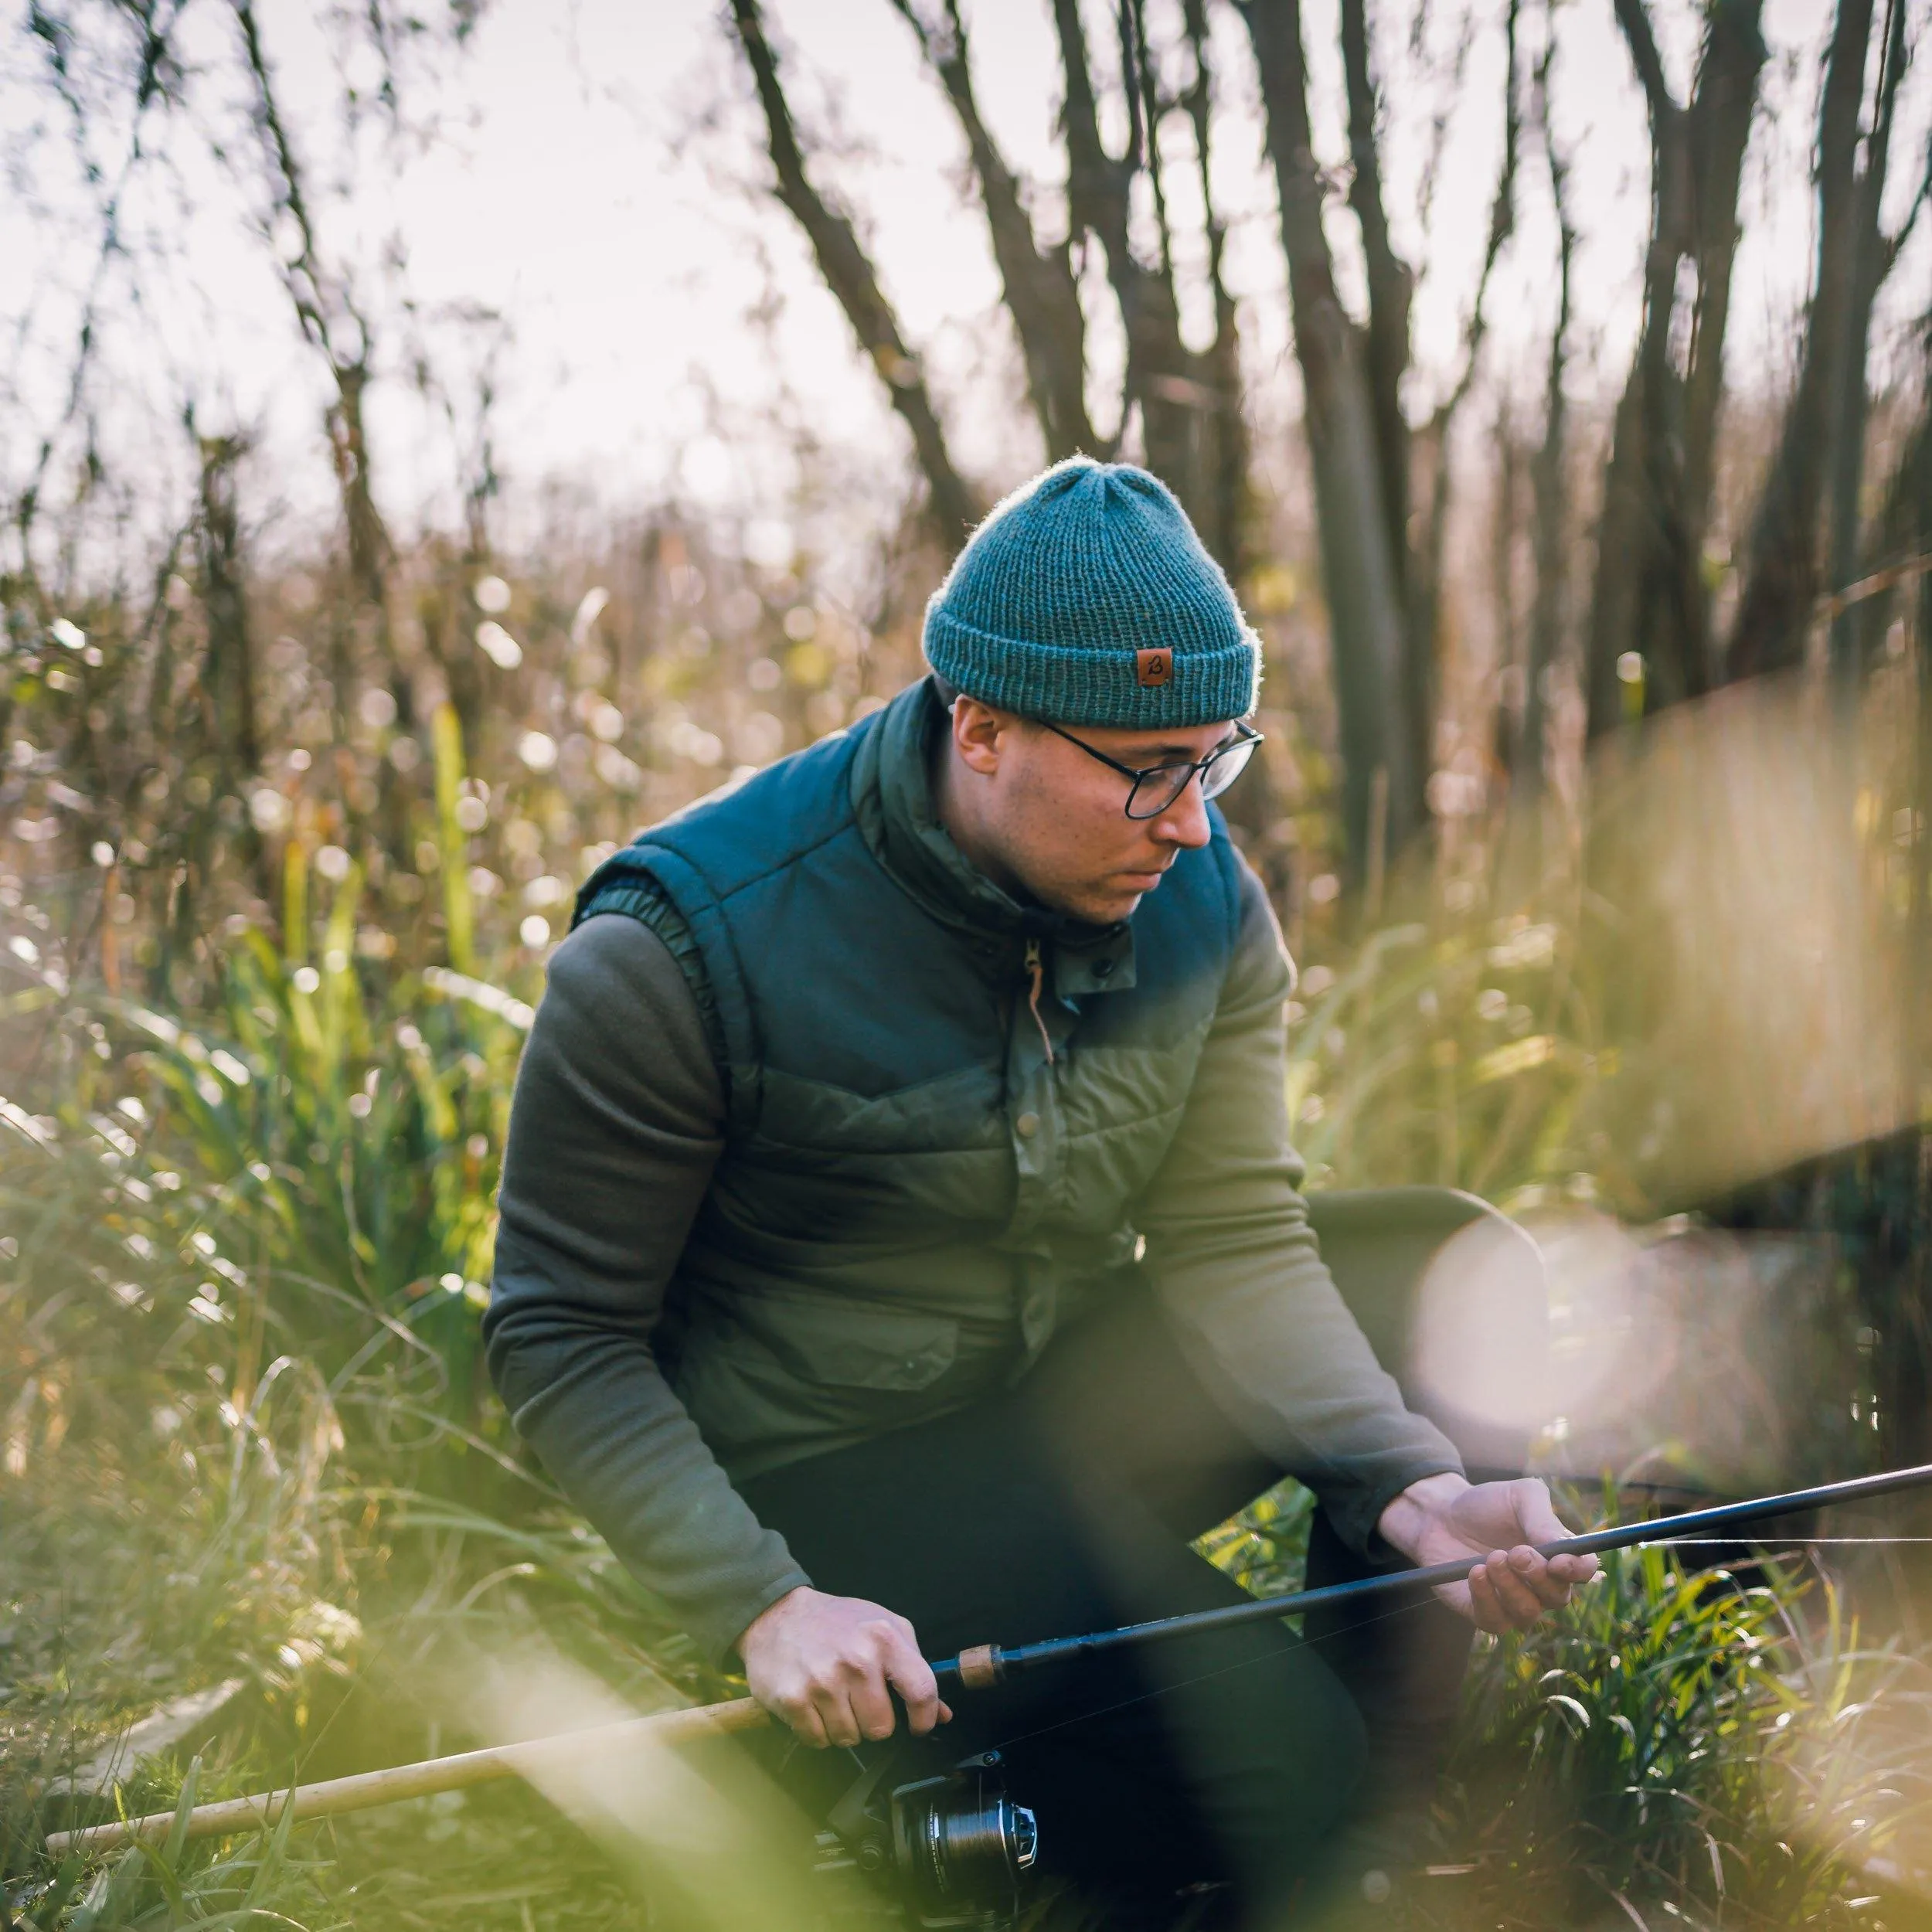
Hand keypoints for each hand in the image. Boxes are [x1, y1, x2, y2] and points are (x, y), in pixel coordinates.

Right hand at [736, 1585, 952, 1747]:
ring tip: (833, 1699)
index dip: (924, 1717)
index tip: (918, 1725)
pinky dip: (817, 1731)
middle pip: (881, 1728)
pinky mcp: (793, 1699)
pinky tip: (813, 1706)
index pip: (921, 1691)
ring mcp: (823, 1681)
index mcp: (884, 1638)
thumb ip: (915, 1667)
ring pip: (849, 1738)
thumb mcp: (883, 1627)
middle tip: (859, 1701)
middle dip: (873, 1723)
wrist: (777, 1615)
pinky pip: (818, 1740)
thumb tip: (941, 1714)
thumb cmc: (836, 1623)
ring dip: (843, 1727)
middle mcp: (856, 1660)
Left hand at [1376, 1472, 1598, 1632]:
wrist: (1439, 1515)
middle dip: (1538, 1577)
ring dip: (1510, 1587)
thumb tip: (1564, 1550)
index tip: (1559, 1561)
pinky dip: (1486, 1597)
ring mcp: (1514, 1602)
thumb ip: (1542, 1518)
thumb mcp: (1518, 1496)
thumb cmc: (1486, 1505)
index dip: (1578, 1571)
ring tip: (1491, 1558)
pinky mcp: (1484, 1613)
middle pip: (1559, 1598)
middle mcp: (1541, 1585)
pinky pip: (1495, 1621)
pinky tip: (1476, 1572)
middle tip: (1515, 1553)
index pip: (1584, 1572)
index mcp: (1557, 1555)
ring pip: (1528, 1613)